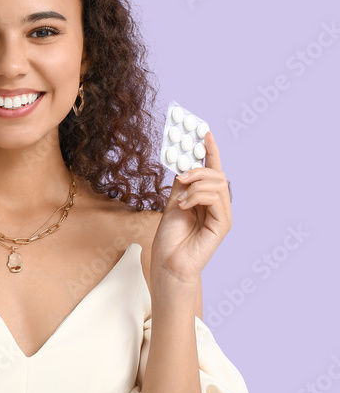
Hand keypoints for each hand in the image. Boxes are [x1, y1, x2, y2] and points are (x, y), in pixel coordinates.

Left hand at [151, 131, 231, 285]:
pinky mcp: (222, 224)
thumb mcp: (173, 202)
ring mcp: (222, 214)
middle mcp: (217, 204)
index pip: (212, 169)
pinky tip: (184, 206)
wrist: (168, 260)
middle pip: (217, 174)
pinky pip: (215, 199)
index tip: (204, 132)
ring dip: (195, 186)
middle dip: (198, 169)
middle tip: (180, 176)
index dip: (210, 150)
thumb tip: (184, 165)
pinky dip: (197, 197)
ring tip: (180, 199)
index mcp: (205, 197)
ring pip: (217, 184)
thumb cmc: (170, 236)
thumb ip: (182, 184)